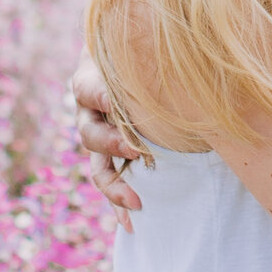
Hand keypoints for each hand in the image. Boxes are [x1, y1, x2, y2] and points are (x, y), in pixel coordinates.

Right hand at [70, 56, 144, 227]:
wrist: (138, 58)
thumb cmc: (143, 49)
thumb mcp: (141, 50)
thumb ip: (151, 56)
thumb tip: (183, 49)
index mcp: (91, 81)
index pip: (87, 89)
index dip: (100, 98)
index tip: (114, 103)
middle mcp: (91, 113)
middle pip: (89, 133)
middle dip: (112, 145)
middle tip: (137, 151)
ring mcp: (100, 138)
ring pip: (98, 166)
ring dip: (115, 186)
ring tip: (136, 202)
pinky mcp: (111, 157)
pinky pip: (110, 183)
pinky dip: (118, 203)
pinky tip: (131, 223)